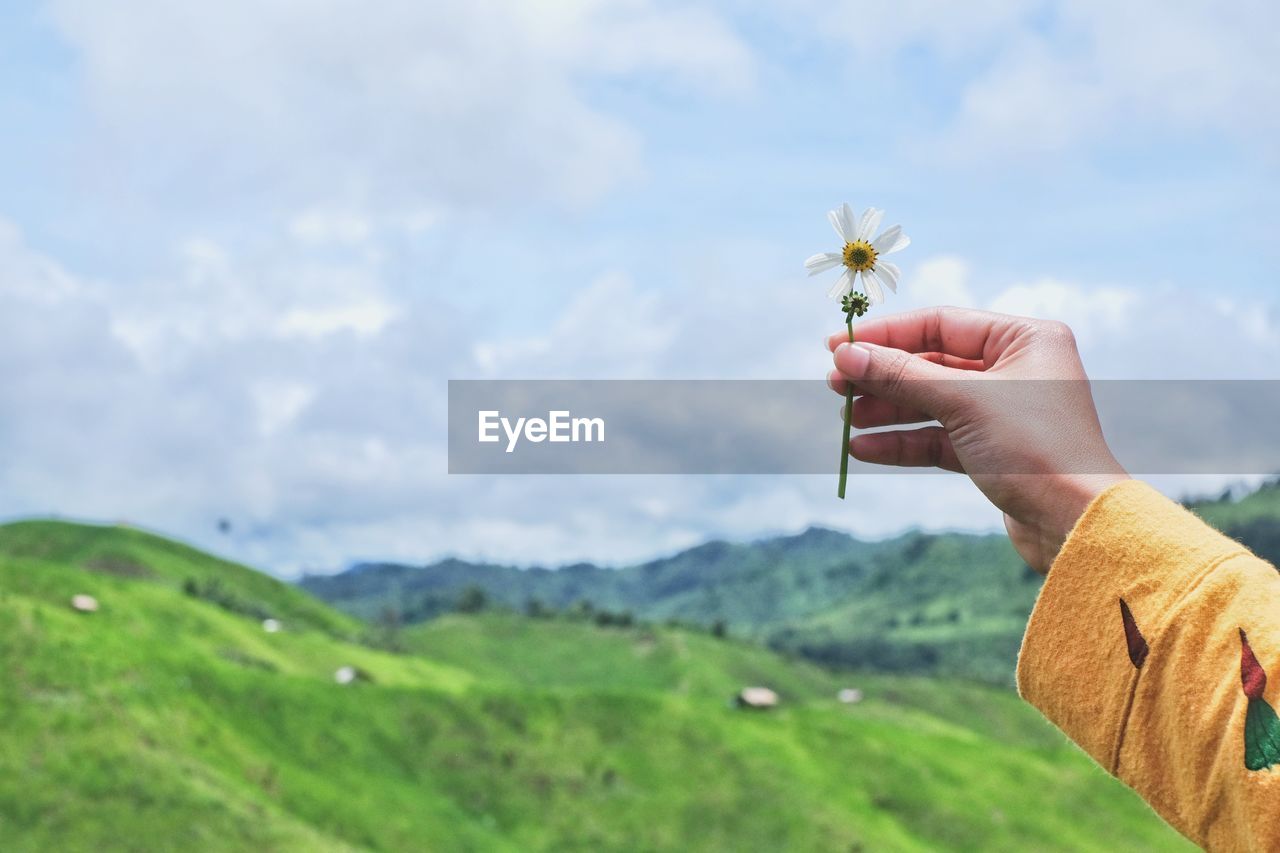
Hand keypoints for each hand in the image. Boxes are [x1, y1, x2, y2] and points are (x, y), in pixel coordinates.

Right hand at [827, 306, 1128, 572]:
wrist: (1078, 524)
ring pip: (931, 403)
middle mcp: (1018, 369)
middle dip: (882, 376)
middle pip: (931, 364)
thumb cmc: (1034, 449)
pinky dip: (903, 442)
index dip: (886, 335)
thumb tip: (846, 355)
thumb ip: (901, 376)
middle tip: (835, 385)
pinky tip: (864, 450)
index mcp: (1024, 338)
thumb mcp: (962, 402)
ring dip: (887, 411)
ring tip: (846, 420)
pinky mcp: (994, 451)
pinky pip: (938, 438)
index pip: (940, 324)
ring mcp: (1005, 412)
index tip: (838, 347)